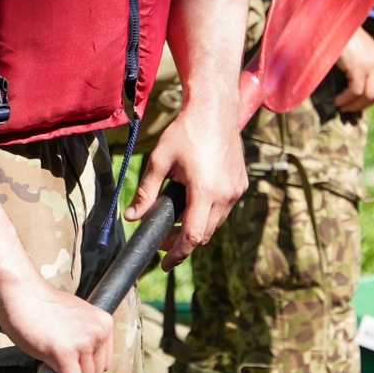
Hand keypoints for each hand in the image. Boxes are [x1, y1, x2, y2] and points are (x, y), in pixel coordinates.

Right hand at [0, 275, 113, 372]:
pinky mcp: (64, 353)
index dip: (86, 370)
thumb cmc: (42, 304)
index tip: (71, 369)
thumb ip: (84, 335)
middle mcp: (98, 333)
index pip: (104, 363)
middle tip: (58, 371)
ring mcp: (82, 343)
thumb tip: (83, 364)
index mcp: (103, 323)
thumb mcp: (75, 316)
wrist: (21, 292)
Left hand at [124, 105, 247, 270]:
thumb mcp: (159, 161)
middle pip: (205, 234)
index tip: (165, 264)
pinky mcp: (241, 183)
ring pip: (216, 223)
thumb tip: (132, 217)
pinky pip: (224, 209)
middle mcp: (226, 194)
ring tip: (175, 222)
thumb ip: (146, 192)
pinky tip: (193, 204)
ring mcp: (236, 189)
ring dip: (197, 228)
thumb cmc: (185, 131)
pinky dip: (209, 213)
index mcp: (205, 191)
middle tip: (163, 240)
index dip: (178, 253)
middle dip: (184, 242)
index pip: (193, 236)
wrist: (214, 108)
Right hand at [334, 28, 373, 111]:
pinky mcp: (359, 67)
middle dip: (364, 105)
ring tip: (342, 106)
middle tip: (350, 108)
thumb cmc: (342, 38)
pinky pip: (355, 91)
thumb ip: (363, 67)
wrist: (335, 24)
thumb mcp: (359, 53)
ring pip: (368, 95)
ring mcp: (371, 65)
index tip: (359, 102)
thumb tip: (356, 90)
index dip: (373, 99)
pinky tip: (337, 100)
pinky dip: (346, 99)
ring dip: (354, 105)